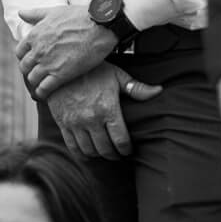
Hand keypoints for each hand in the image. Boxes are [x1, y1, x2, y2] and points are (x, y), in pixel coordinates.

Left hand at [17, 4, 118, 97]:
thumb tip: (21, 12)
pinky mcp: (61, 75)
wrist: (100, 26)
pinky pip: (44, 89)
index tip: (32, 61)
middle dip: (29, 71)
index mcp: (34, 35)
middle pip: (24, 67)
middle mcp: (38, 50)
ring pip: (32, 79)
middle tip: (37, 74)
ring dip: (35, 83)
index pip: (19, 52)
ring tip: (42, 86)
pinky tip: (47, 94)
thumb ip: (35, 14)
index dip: (24, 57)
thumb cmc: (79, 16)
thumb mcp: (54, 12)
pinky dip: (43, 93)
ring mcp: (48, 63)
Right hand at [45, 64, 160, 159]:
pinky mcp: (62, 123)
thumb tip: (159, 91)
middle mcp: (91, 118)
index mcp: (108, 108)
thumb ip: (136, 88)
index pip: (121, 141)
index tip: (129, 150)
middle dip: (114, 155)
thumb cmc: (92, 70)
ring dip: (98, 155)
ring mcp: (75, 122)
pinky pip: (73, 146)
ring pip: (89, 151)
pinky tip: (88, 151)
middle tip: (117, 154)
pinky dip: (82, 154)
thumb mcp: (116, 75)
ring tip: (104, 152)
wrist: (61, 66)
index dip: (127, 150)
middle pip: (106, 149)